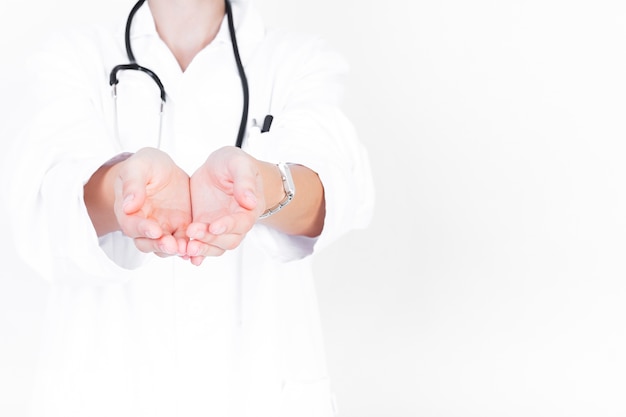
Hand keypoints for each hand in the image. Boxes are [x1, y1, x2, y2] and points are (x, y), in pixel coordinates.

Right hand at [113, 147, 191, 256]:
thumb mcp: (138, 167)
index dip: (142, 230)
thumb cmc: (146, 165)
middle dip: (159, 245)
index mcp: (129, 211)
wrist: (165, 168)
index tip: (154, 230)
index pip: (132, 225)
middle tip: (171, 245)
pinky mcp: (181, 227)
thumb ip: (132, 184)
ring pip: (166, 247)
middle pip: (147, 243)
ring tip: (186, 249)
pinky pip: (185, 241)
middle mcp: (145, 224)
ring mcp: (164, 227)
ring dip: (175, 250)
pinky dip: (190, 247)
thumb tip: (128, 205)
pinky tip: (198, 248)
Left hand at [186, 146, 264, 264]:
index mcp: (249, 208)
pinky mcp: (204, 228)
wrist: (219, 168)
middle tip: (194, 233)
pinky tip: (184, 254)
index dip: (229, 226)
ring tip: (188, 248)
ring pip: (215, 246)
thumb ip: (245, 181)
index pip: (242, 222)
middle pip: (228, 240)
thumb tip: (250, 202)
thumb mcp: (239, 163)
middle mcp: (236, 222)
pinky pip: (202, 244)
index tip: (214, 226)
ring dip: (203, 249)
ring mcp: (220, 227)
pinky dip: (195, 253)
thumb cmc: (234, 163)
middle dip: (211, 239)